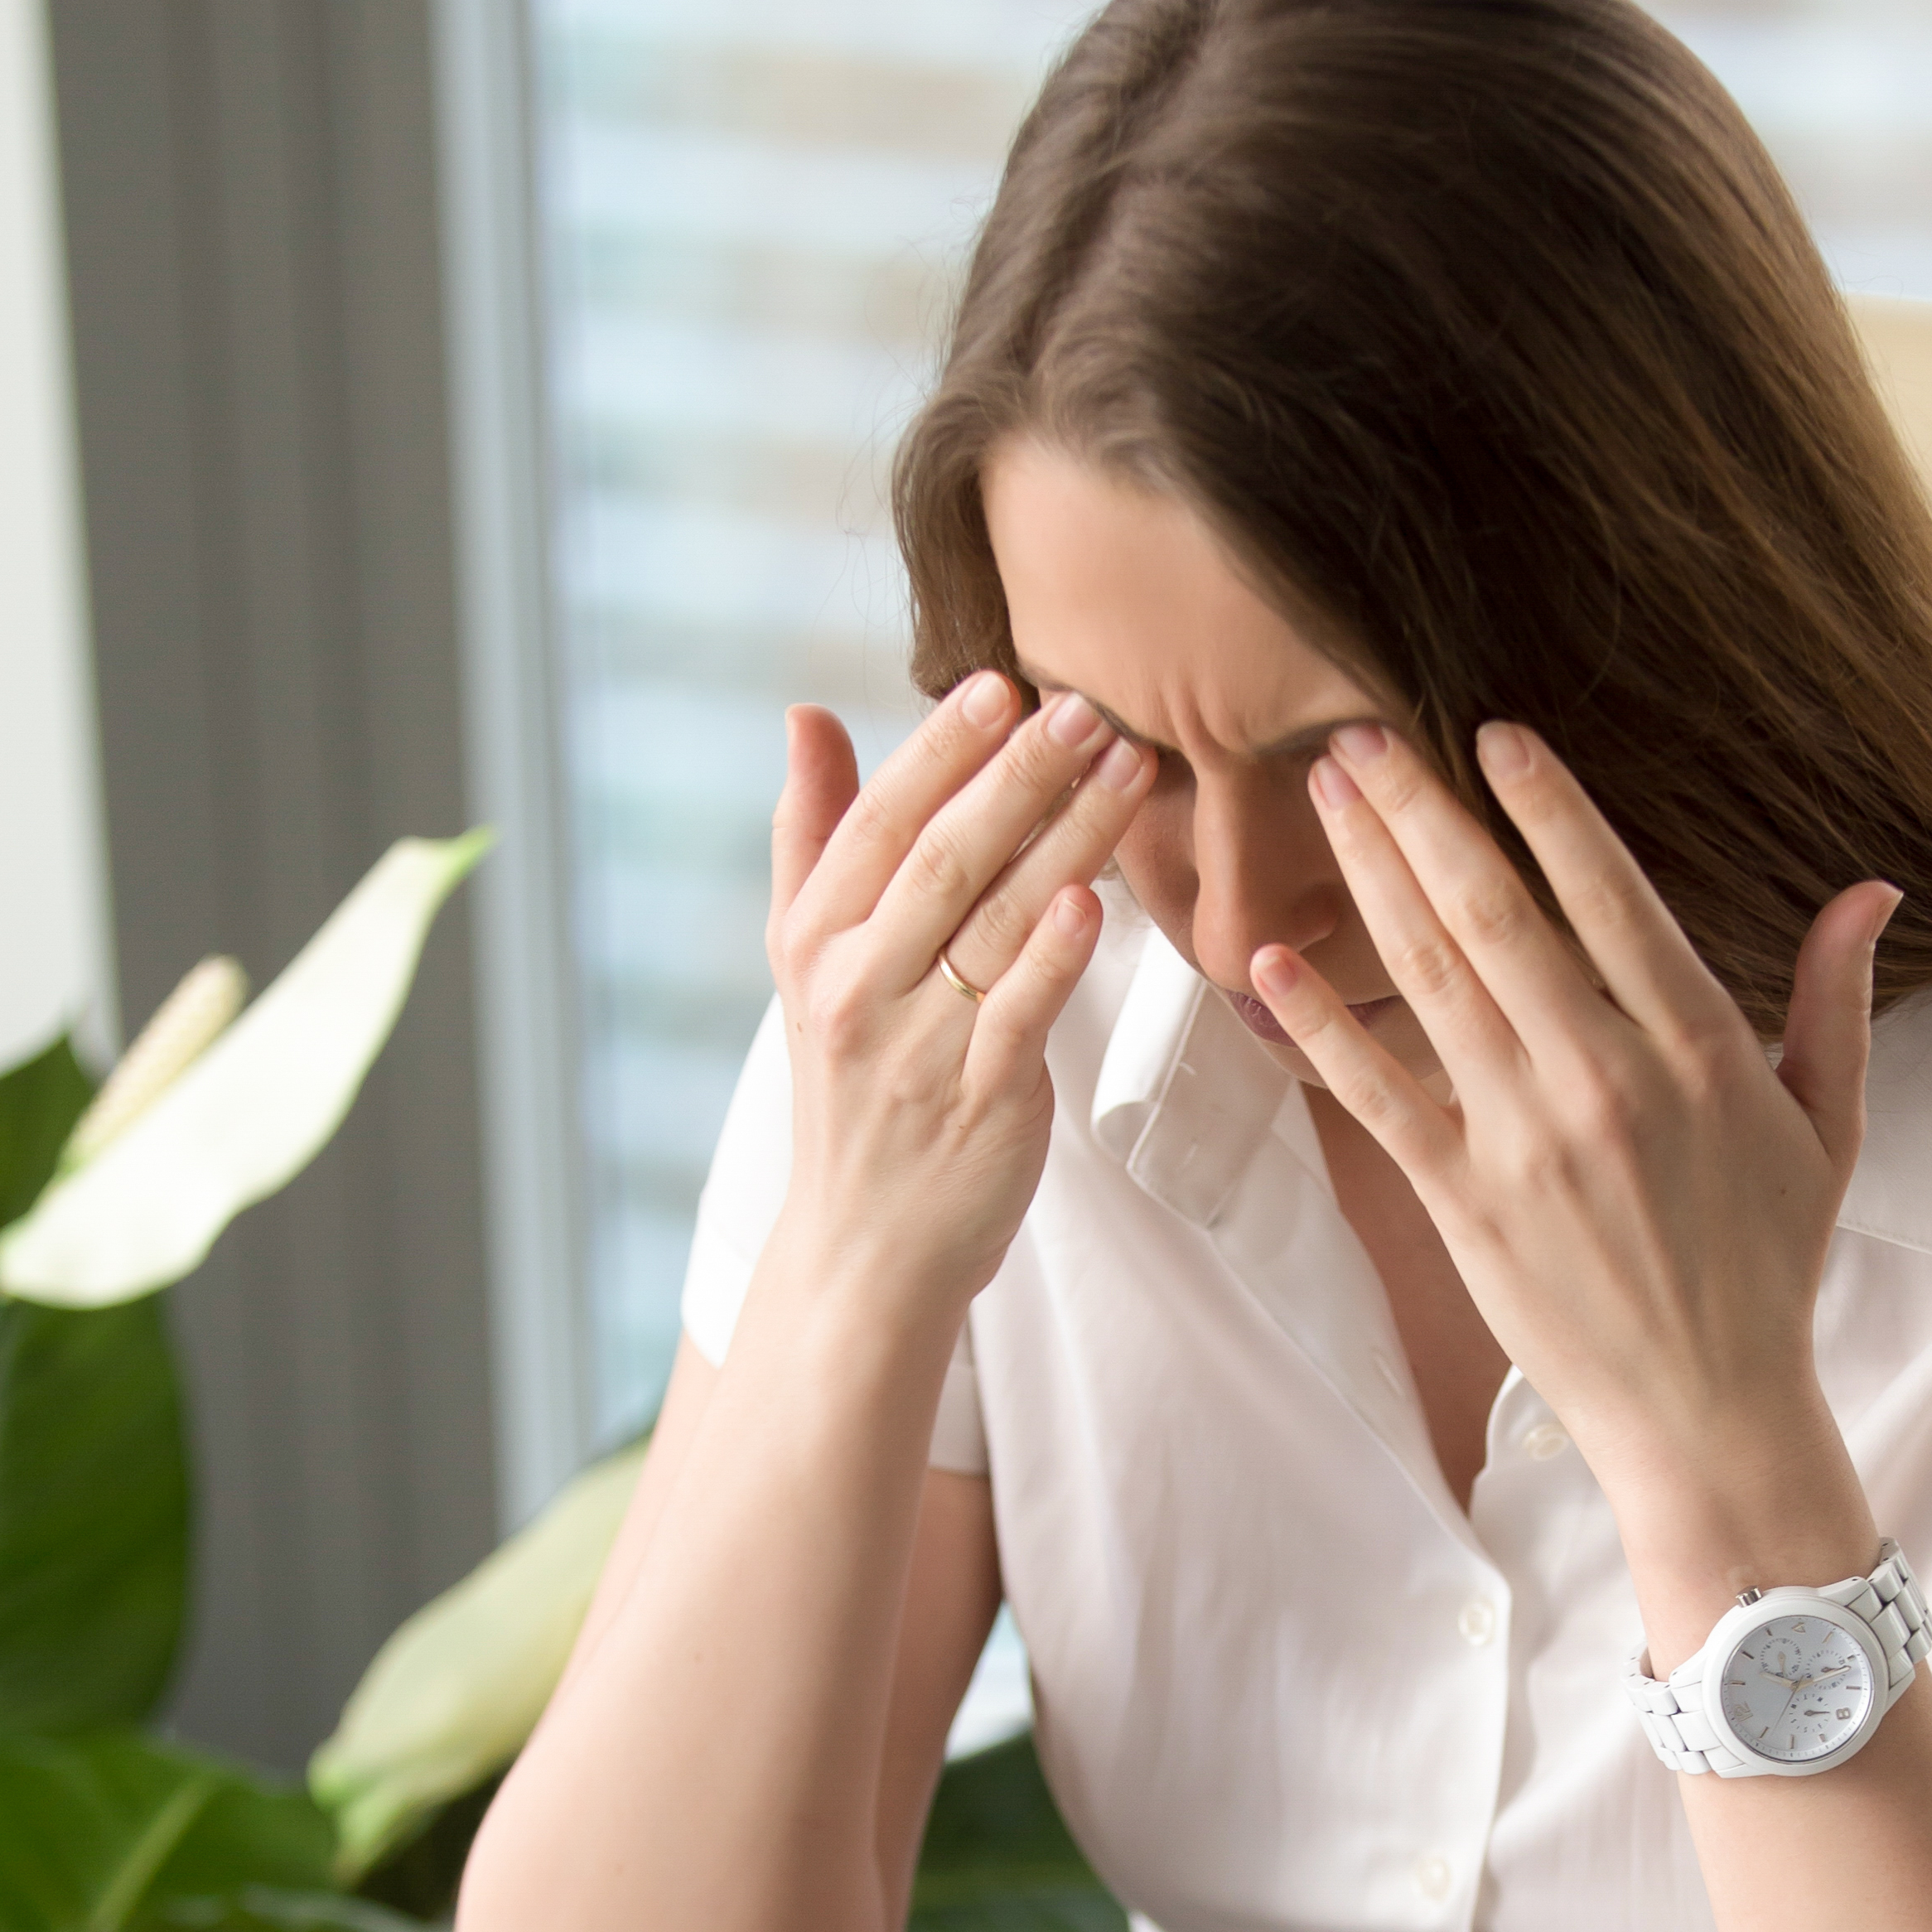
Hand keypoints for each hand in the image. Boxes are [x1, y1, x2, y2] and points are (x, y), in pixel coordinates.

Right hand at [759, 677, 1149, 1325]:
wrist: (866, 1245)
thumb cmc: (854, 1086)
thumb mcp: (806, 962)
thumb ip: (812, 835)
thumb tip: (804, 715)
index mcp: (816, 940)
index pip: (879, 825)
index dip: (938, 751)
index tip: (997, 686)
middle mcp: (857, 987)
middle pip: (942, 860)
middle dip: (1017, 777)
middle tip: (1084, 709)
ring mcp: (918, 1048)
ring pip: (994, 923)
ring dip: (1065, 840)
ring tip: (1127, 771)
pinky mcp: (982, 1102)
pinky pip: (1020, 1017)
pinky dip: (1053, 958)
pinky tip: (1092, 903)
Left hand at [1258, 720, 1896, 1583]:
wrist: (1709, 1411)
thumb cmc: (1769, 1265)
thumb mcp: (1828, 1127)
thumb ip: (1836, 1000)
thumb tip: (1871, 892)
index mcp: (1698, 1049)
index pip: (1610, 895)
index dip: (1546, 807)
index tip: (1494, 735)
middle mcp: (1607, 1080)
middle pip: (1497, 916)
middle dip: (1422, 814)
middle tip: (1359, 732)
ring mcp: (1528, 1141)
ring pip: (1431, 981)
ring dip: (1370, 878)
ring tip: (1322, 794)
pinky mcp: (1466, 1203)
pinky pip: (1379, 1097)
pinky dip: (1323, 1026)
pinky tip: (1273, 962)